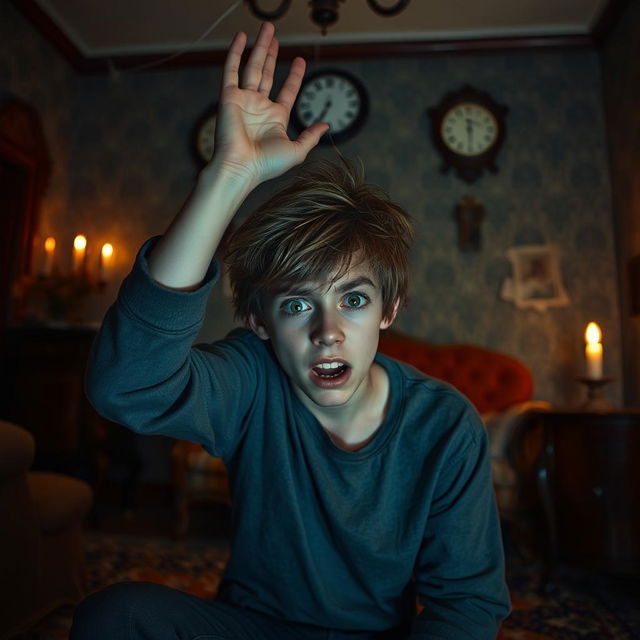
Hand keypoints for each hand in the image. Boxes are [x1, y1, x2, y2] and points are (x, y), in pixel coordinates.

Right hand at [210, 22, 329, 188]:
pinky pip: (231, 70)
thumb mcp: (297, 151)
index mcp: (276, 118)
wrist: (241, 167)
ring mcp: (244, 100)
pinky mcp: (228, 97)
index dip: (295, 76)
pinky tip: (242, 37)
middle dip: (272, 53)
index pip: (287, 91)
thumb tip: (326, 125)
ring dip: (259, 47)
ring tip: (266, 28)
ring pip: (253, 67)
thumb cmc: (267, 164)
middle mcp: (259, 107)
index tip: (300, 60)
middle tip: (275, 35)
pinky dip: (235, 52)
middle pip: (268, 73)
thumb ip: (311, 137)